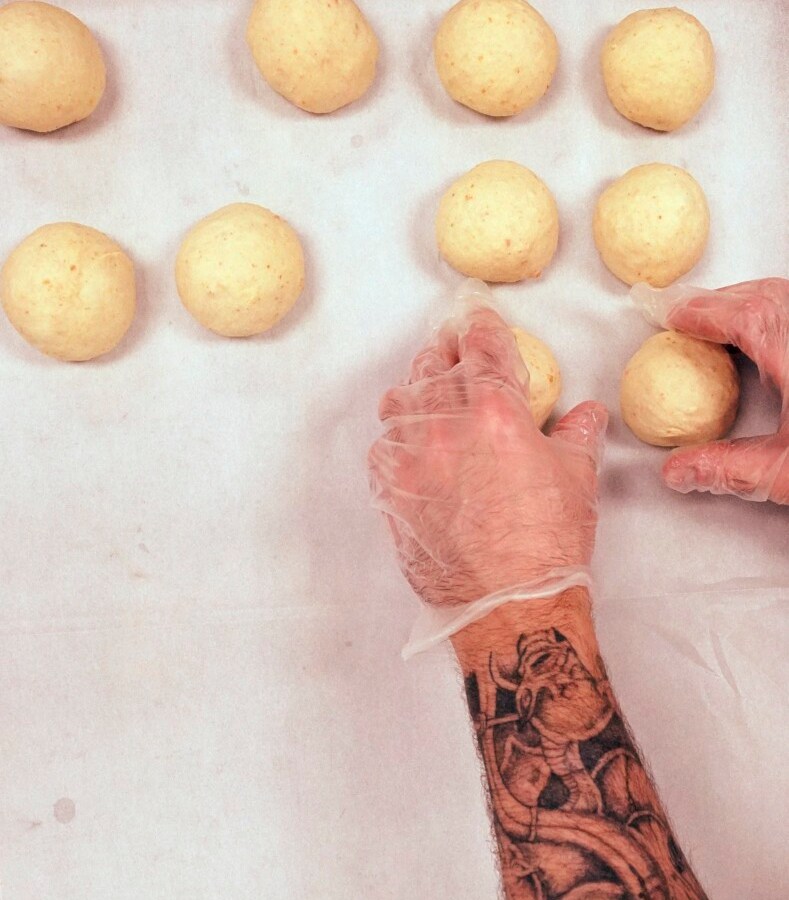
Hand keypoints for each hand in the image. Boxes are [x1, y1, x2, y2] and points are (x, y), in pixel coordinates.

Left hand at [368, 306, 607, 607]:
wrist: (507, 605)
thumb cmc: (546, 546)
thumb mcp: (577, 479)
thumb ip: (578, 434)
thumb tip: (585, 414)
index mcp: (497, 412)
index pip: (482, 346)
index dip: (479, 324)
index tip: (474, 315)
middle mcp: (446, 427)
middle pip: (433, 365)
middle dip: (444, 351)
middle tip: (451, 349)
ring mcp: (411, 460)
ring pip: (398, 401)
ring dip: (415, 390)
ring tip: (428, 394)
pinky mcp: (390, 492)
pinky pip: (382, 448)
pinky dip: (397, 438)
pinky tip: (412, 445)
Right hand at [633, 277, 788, 502]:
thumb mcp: (786, 470)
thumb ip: (728, 468)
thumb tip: (679, 470)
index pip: (739, 314)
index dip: (697, 310)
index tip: (668, 312)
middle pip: (761, 294)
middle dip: (717, 300)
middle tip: (685, 313)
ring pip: (784, 296)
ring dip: (748, 302)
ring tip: (722, 322)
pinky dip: (775, 312)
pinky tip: (769, 340)